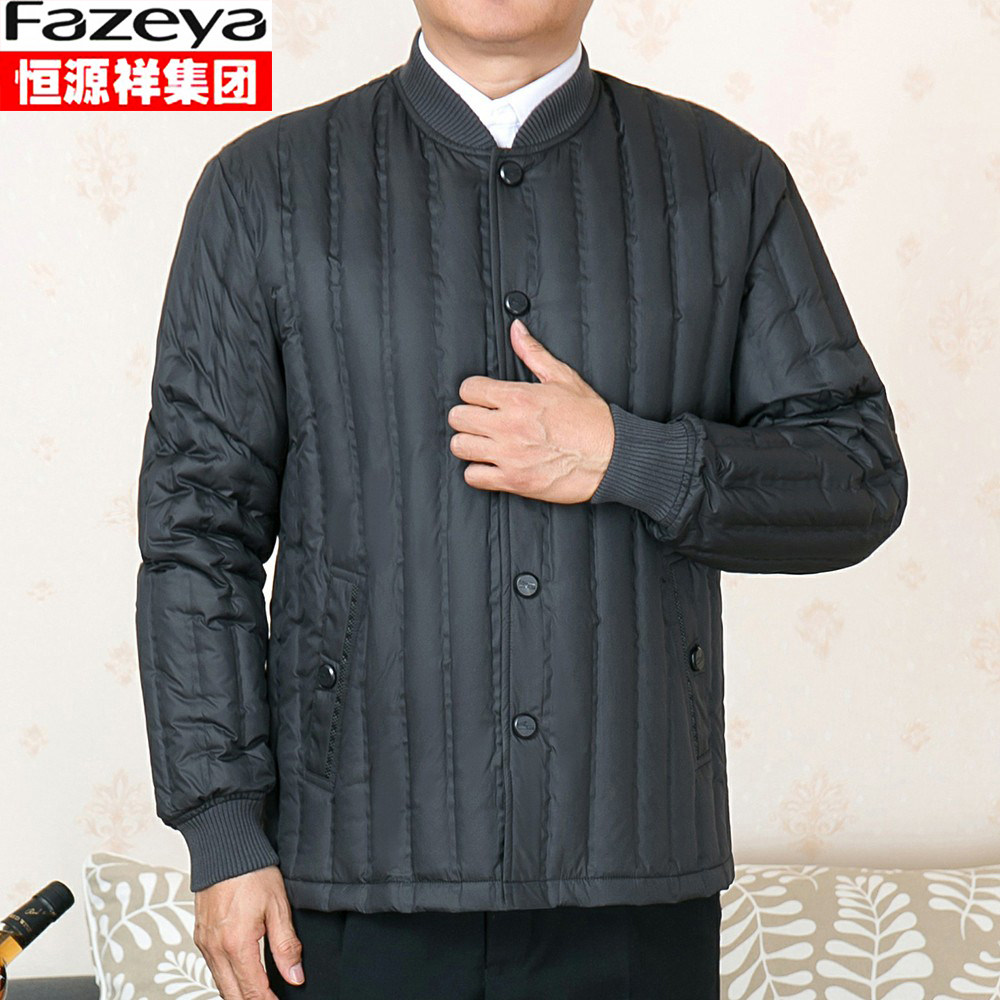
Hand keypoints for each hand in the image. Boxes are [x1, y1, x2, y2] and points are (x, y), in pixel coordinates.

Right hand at [193, 865, 303, 998]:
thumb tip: (294, 975)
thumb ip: (286, 945)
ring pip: (220, 984)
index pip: (252, 990)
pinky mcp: (200, 936)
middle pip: (232, 994)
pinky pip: (212, 968)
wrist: (225, 849)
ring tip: (259, 994)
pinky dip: (227, 978)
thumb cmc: (251, 871)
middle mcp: (215, 948)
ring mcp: (204, 943)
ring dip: (239, 993)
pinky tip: (240, 975)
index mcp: (236, 943)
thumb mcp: (278, 906)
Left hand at [447, 319, 614, 502]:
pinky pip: (473, 477)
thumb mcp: (564, 378)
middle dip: (467, 416)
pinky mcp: (514, 481)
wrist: (612, 457)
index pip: (468, 389)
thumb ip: (533, 353)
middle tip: (480, 420)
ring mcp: (509, 455)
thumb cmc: (591, 420)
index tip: (481, 398)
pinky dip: (478, 472)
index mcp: (518, 398)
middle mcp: (509, 426)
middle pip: (458, 417)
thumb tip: (516, 330)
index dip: (473, 392)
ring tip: (482, 443)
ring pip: (460, 446)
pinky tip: (490, 465)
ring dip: (468, 444)